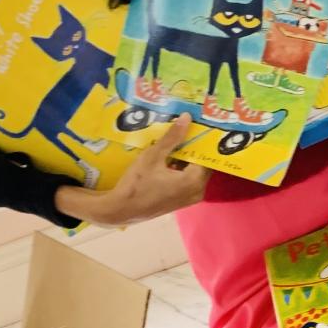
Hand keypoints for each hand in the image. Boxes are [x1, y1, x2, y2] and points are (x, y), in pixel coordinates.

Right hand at [55, 115, 209, 225]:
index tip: (198, 125)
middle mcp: (198, 191)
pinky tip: (171, 156)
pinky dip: (182, 168)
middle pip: (203, 164)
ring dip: (188, 157)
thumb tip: (187, 117)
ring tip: (179, 138)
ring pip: (195, 171)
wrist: (121, 210)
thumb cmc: (137, 183)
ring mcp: (190, 198)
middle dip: (195, 147)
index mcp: (194, 180)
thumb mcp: (153, 156)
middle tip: (189, 128)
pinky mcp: (181, 201)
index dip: (202, 140)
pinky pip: (188, 180)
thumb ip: (172, 137)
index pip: (206, 155)